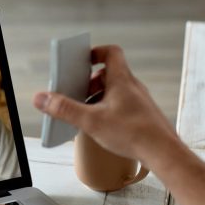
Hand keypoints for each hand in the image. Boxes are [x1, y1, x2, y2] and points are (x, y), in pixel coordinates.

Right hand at [33, 45, 177, 165]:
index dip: (95, 52)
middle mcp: (133, 87)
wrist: (163, 153)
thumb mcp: (91, 121)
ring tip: (87, 114)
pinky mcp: (143, 116)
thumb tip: (41, 98)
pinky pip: (123, 106)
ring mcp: (139, 101)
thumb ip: (65, 109)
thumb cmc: (132, 133)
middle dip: (90, 82)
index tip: (81, 61)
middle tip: (77, 94)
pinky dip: (109, 111)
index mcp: (122, 80)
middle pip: (109, 74)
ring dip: (99, 98)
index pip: (111, 52)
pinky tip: (103, 128)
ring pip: (116, 92)